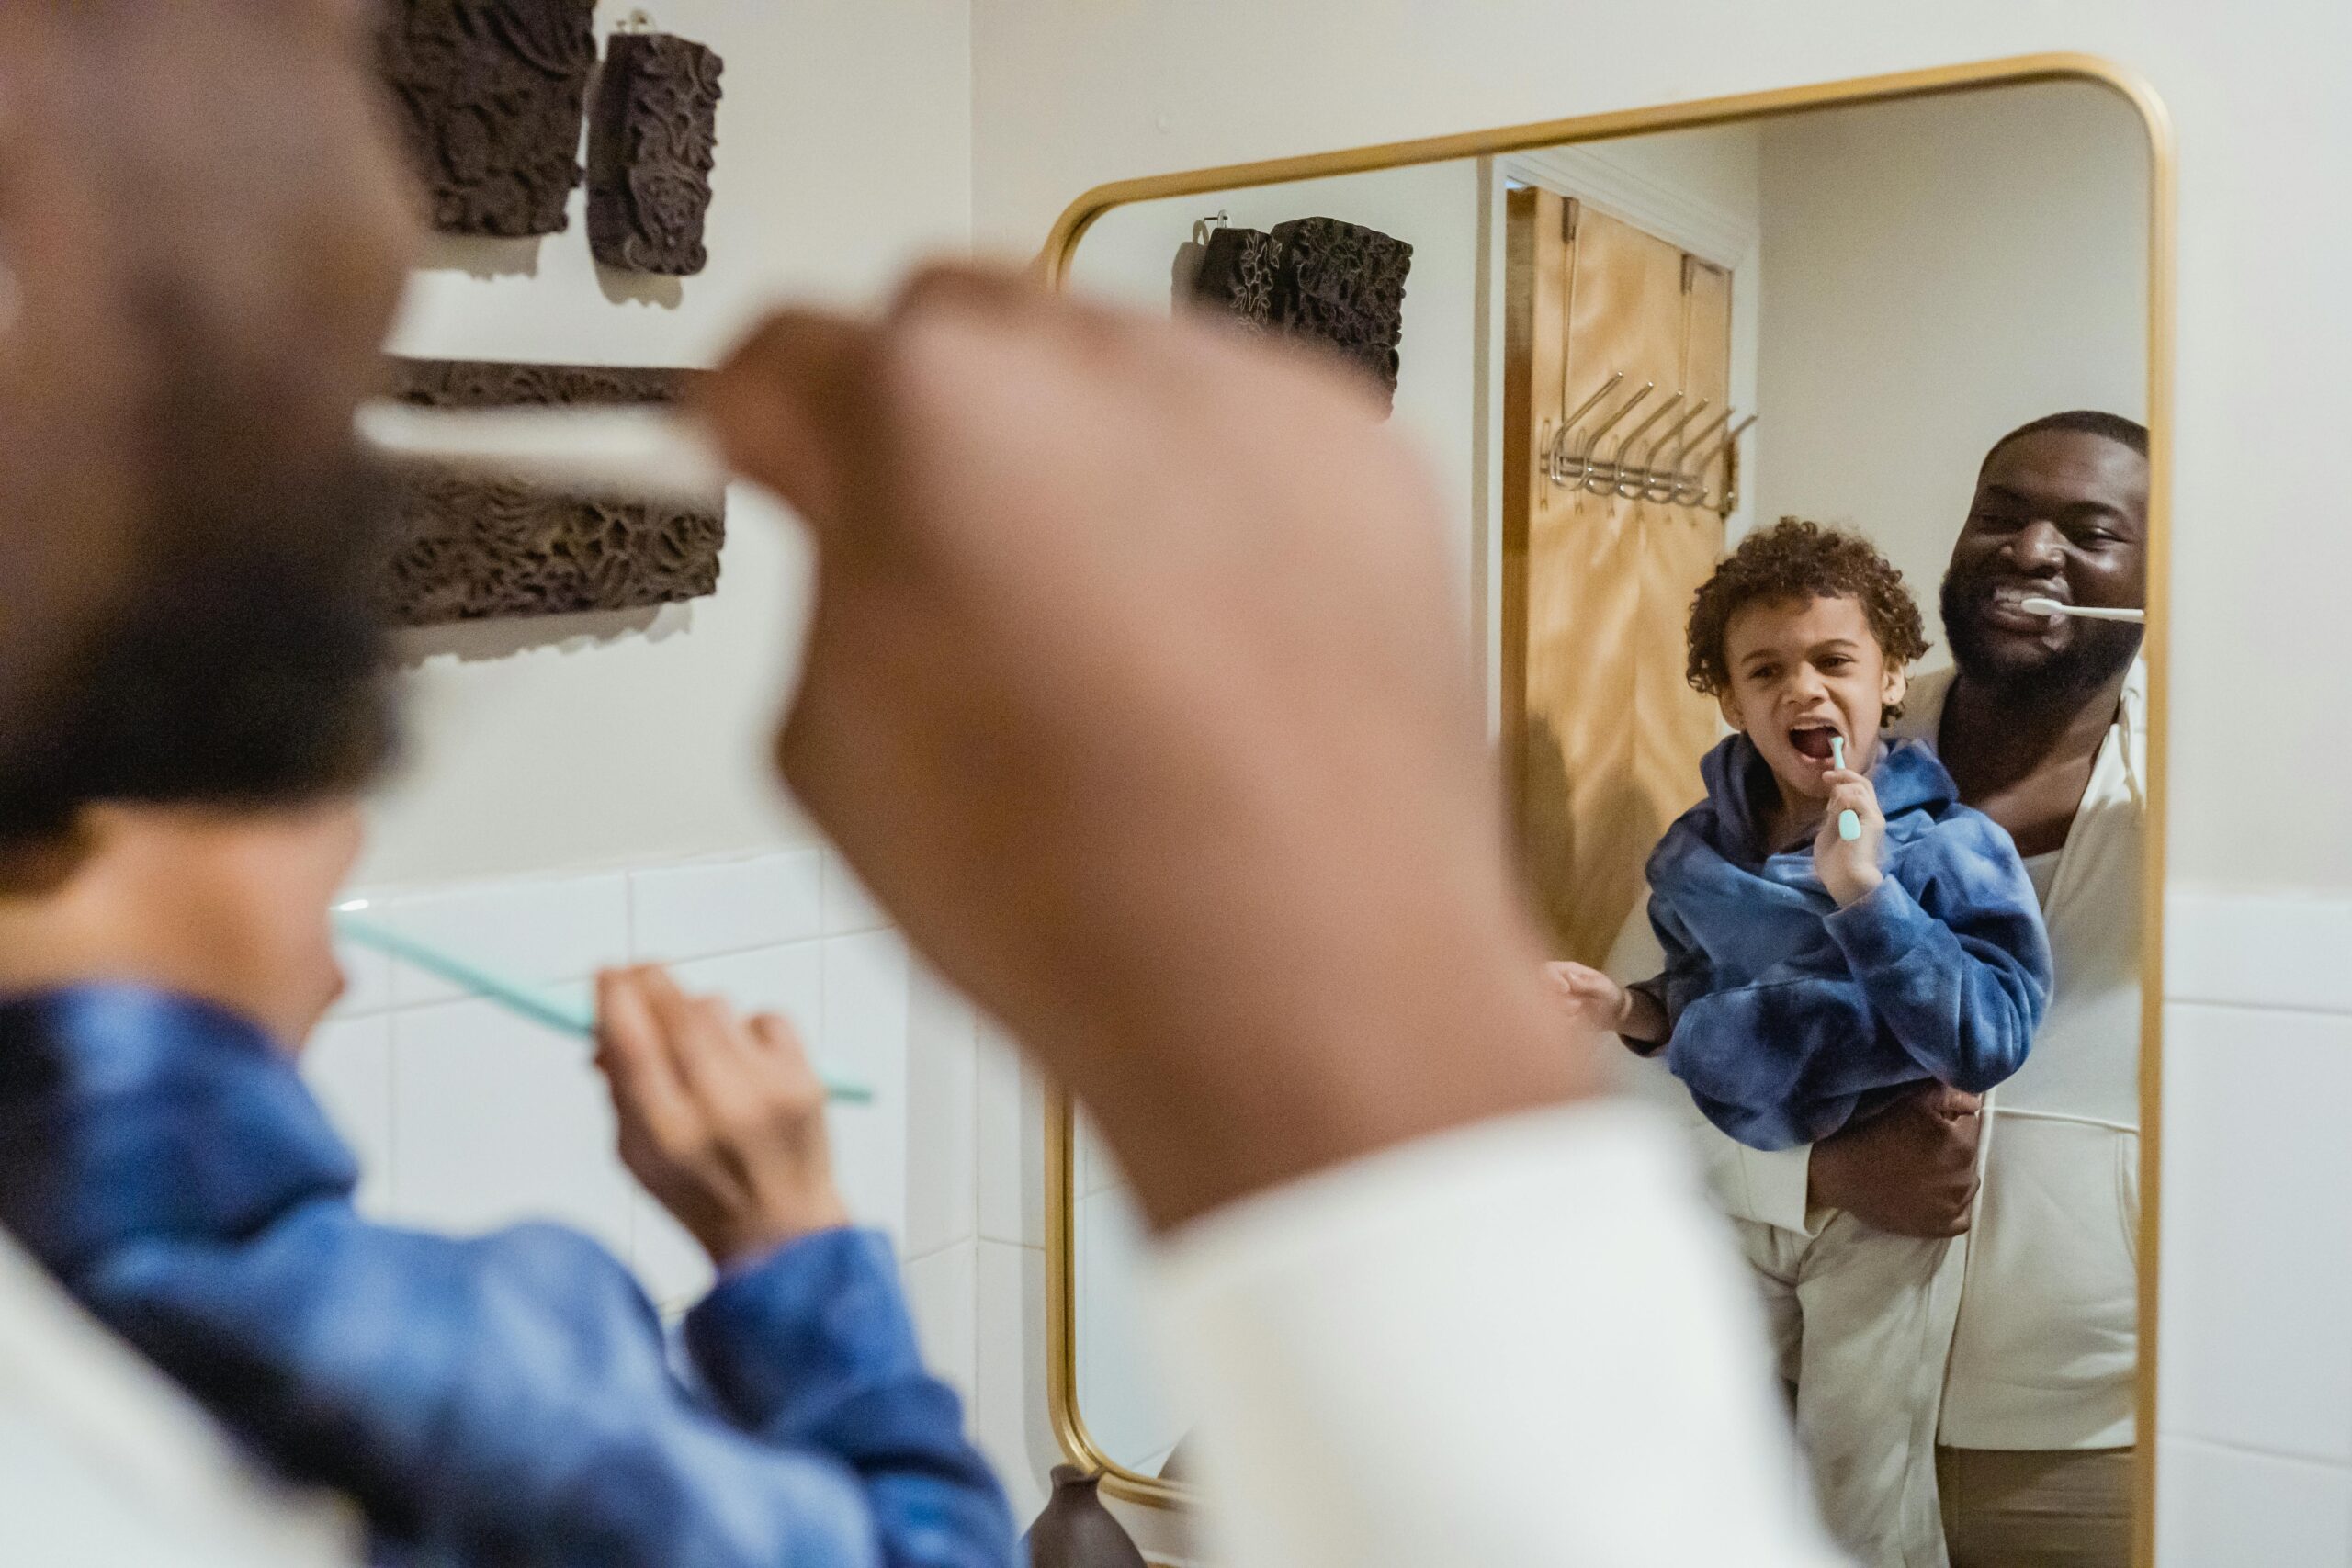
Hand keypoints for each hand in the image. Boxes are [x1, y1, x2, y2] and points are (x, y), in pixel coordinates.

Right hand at [594, 965, 847, 1266]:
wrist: (783, 1233)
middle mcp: (719, 1108)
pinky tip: (743, 1061)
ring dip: (695, 1013)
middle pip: (677, 1010)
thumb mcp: (638, 1158)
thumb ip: (620, 1091)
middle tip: (637, 975)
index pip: (632, 1041)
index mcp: (667, 1134)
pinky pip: (766, 1018)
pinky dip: (747, 1029)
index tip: (605, 973)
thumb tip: (607, 1026)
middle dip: (649, 982)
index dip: (613, 996)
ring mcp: (767, 1090)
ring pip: (717, 1006)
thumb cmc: (702, 1196)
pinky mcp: (805, 1079)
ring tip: (696, 1047)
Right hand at [701, 268, 1595, 1227]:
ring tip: (1105, 631)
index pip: (790, 351)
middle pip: (959, 328)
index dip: (762, 423)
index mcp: (929, 412)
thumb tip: (852, 513)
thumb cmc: (1068, 899)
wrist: (1311, 984)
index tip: (771, 457)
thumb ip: (829, 571)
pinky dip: (1208, 503)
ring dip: (1076, 459)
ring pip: (1111, 373)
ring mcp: (1253, 398)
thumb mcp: (833, 746)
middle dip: (926, 422)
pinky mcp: (1367, 458)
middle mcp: (1098, 361)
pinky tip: (1211, 639)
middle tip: (938, 555)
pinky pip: (1242, 438)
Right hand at [1545, 961, 1628, 1029]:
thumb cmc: (1609, 995)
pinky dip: (1562, 1022)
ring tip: (1579, 1012)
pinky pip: (1550, 1020)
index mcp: (1567, 971)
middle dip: (1556, 999)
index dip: (1552, 978)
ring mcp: (1555, 1000)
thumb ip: (1587, 982)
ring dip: (1560, 1011)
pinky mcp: (1556, 1016)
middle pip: (1540, 988)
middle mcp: (1556, 984)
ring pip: (1543, 1006)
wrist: (1614, 1015)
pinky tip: (1577, 1020)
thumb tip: (1568, 976)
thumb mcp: (1604, 988)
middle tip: (1576, 1005)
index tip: (1565, 989)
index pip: (1548, 969)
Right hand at [1808, 1084, 1982, 1236]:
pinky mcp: (1943, 1227)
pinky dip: (1950, 1206)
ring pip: (1967, 1184)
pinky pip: (1961, 1216)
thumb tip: (1974, 1101)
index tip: (1925, 1125)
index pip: (1969, 1124)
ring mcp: (1953, 1205)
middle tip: (1919, 1147)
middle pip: (1969, 1155)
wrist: (1840, 1173)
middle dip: (1951, 1148)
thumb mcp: (1910, 1101)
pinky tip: (1929, 1196)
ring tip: (1921, 1171)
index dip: (1949, 1120)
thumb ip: (1949, 1095)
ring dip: (1952, 1176)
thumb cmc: (1872, 1134)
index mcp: (1960, 1144)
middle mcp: (1964, 1177)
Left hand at [1813, 767, 1885, 906]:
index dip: (1845, 780)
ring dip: (1840, 793)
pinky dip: (1843, 800)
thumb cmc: (1835, 864)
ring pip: (1860, 787)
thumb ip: (1833, 816)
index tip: (1827, 777)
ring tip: (1830, 811)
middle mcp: (1872, 815)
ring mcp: (1875, 817)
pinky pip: (1858, 798)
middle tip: (1825, 776)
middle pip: (1864, 784)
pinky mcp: (1873, 820)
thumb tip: (1833, 801)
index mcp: (1863, 818)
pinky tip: (1835, 814)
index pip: (1859, 791)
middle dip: (1844, 776)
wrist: (1845, 880)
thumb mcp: (1829, 832)